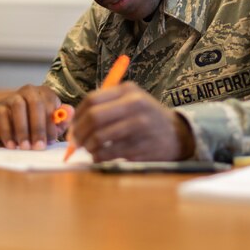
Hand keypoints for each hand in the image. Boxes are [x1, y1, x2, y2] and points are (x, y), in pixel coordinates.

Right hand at [0, 85, 70, 149]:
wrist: (18, 122)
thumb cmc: (42, 122)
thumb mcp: (55, 122)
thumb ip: (64, 119)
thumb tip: (69, 112)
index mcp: (45, 92)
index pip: (49, 104)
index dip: (51, 124)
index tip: (51, 141)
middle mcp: (29, 91)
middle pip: (35, 105)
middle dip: (37, 128)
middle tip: (38, 146)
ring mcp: (12, 98)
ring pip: (18, 109)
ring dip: (22, 130)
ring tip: (25, 147)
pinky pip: (2, 118)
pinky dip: (7, 133)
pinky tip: (12, 145)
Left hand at [70, 82, 194, 162]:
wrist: (177, 134)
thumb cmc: (147, 117)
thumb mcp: (132, 101)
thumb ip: (105, 105)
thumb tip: (73, 121)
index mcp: (129, 91)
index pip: (92, 99)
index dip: (77, 115)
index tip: (72, 126)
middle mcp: (135, 105)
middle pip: (94, 118)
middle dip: (79, 133)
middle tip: (75, 142)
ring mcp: (140, 127)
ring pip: (100, 138)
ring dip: (88, 147)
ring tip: (89, 149)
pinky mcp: (141, 147)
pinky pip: (110, 154)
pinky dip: (99, 157)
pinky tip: (100, 157)